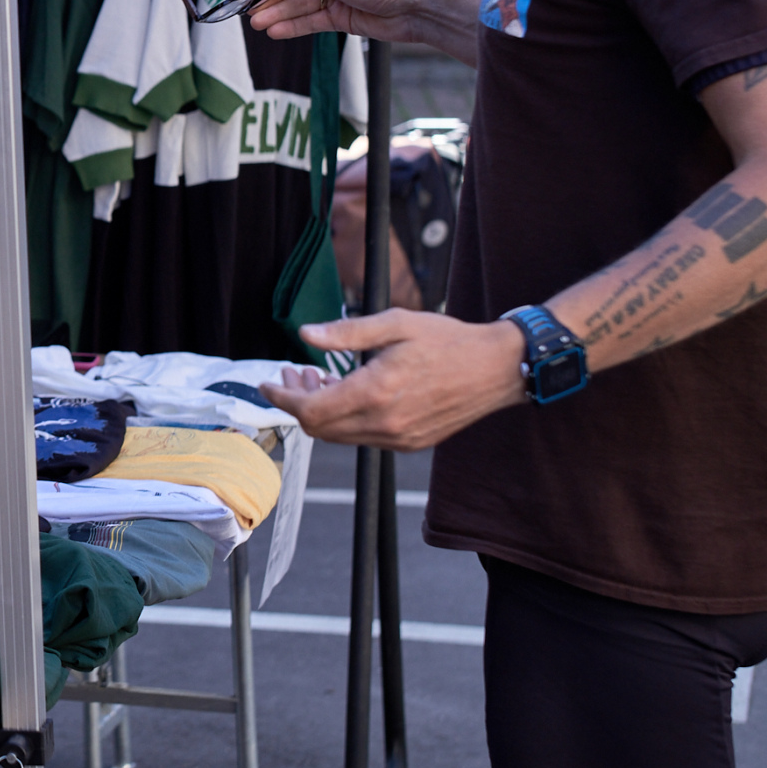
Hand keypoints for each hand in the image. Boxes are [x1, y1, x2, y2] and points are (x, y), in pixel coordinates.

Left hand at [257, 309, 526, 450]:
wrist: (498, 368)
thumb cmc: (449, 341)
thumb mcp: (395, 324)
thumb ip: (347, 332)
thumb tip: (306, 334)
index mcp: (377, 392)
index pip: (310, 409)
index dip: (282, 397)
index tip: (268, 381)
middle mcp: (385, 423)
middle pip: (319, 428)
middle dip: (297, 401)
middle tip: (294, 372)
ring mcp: (399, 438)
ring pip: (339, 436)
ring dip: (321, 411)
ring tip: (320, 377)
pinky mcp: (410, 443)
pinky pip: (363, 438)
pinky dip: (345, 420)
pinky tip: (348, 392)